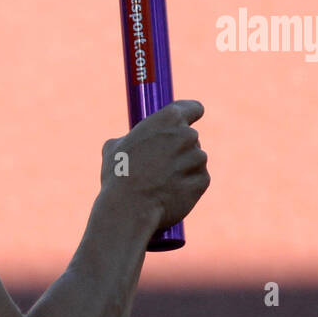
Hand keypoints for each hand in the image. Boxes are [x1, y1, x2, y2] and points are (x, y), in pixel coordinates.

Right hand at [101, 99, 209, 230]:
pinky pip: (197, 180)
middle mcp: (187, 135)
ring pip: (194, 161)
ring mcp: (197, 159)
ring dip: (183, 169)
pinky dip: (186, 186)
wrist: (129, 208)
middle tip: (157, 165)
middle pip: (190, 138)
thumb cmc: (119, 176)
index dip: (189, 114)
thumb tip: (127, 143)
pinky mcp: (203, 181)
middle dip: (178, 149)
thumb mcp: (114, 148)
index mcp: (168, 119)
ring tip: (159, 183)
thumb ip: (129, 139)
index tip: (187, 121)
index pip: (192, 108)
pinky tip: (168, 194)